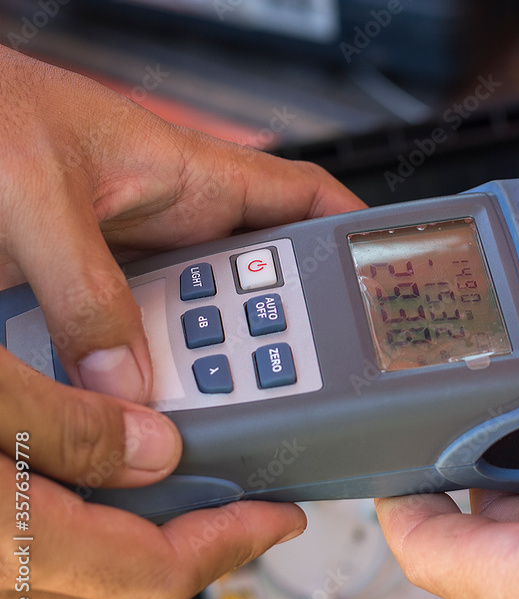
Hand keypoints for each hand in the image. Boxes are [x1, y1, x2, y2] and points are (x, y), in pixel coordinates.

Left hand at [0, 46, 363, 598]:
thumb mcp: (34, 197)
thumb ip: (86, 292)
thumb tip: (127, 381)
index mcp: (190, 175)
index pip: (306, 202)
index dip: (358, 241)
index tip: (395, 291)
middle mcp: (172, 219)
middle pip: (261, 289)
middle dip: (281, 339)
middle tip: (286, 392)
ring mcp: (132, 256)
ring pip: (200, 327)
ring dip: (206, 370)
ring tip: (207, 415)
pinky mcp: (89, 288)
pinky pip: (138, 343)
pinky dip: (146, 379)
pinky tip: (135, 411)